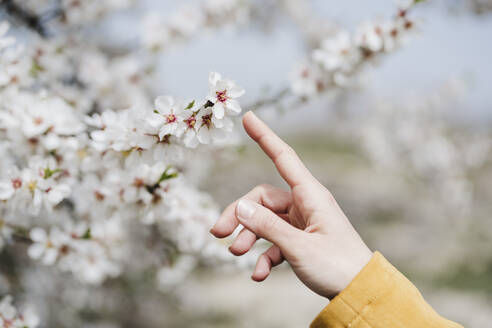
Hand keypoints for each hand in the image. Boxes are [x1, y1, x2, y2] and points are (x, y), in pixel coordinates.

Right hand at [210, 111, 371, 298]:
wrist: (359, 292)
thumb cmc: (338, 266)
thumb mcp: (299, 248)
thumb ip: (268, 227)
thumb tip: (241, 208)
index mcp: (311, 196)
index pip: (283, 157)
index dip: (265, 136)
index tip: (249, 117)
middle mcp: (305, 204)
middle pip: (262, 198)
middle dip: (240, 215)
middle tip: (218, 233)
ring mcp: (302, 223)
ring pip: (265, 221)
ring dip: (249, 237)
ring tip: (237, 255)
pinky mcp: (300, 240)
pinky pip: (275, 242)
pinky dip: (264, 256)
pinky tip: (259, 274)